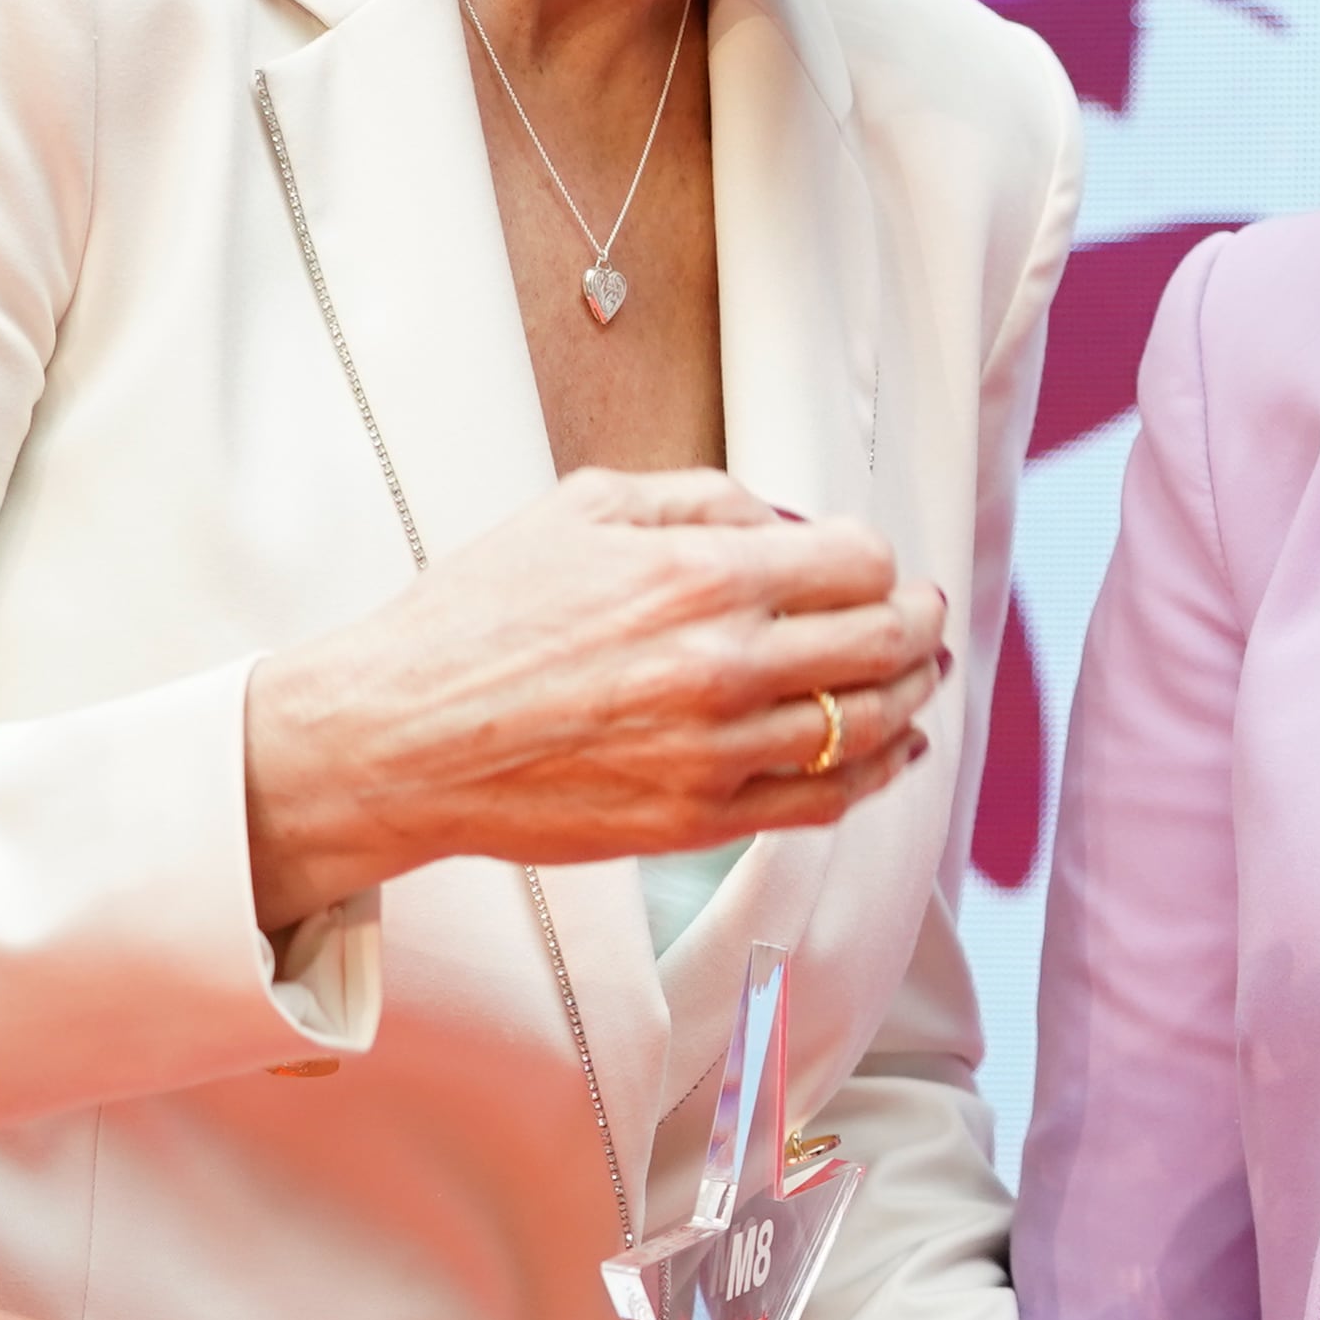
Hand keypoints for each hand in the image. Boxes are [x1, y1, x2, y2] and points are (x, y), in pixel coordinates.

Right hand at [243, 466, 947, 928]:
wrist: (398, 739)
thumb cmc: (476, 618)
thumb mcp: (583, 509)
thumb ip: (701, 500)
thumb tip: (784, 521)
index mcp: (699, 577)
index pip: (859, 562)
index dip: (876, 559)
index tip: (871, 564)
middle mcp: (723, 665)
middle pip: (885, 643)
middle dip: (917, 621)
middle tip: (922, 614)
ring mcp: (718, 752)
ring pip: (870, 726)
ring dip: (910, 696)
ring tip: (916, 677)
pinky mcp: (701, 819)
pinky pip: (825, 799)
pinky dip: (876, 773)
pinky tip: (891, 751)